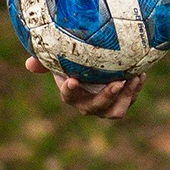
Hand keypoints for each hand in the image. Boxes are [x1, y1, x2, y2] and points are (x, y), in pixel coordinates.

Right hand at [25, 56, 142, 119]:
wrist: (96, 68)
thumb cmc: (73, 63)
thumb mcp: (60, 59)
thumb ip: (45, 60)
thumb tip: (29, 64)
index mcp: (72, 95)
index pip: (69, 96)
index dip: (71, 91)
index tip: (72, 80)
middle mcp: (89, 105)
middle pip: (97, 107)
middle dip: (107, 96)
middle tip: (116, 82)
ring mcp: (107, 106)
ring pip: (117, 110)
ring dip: (126, 96)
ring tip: (133, 79)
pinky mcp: (123, 101)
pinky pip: (130, 99)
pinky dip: (136, 88)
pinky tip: (140, 74)